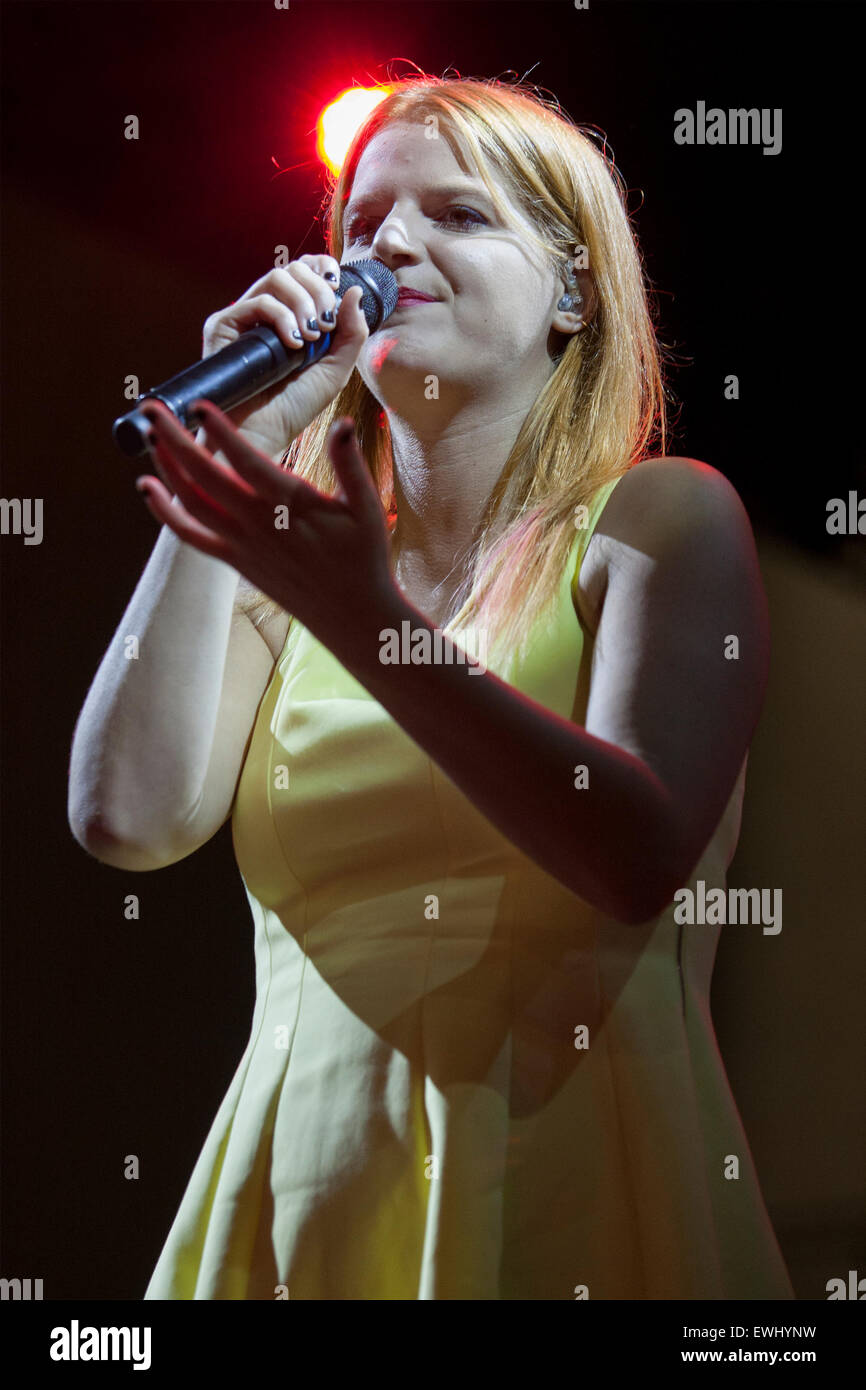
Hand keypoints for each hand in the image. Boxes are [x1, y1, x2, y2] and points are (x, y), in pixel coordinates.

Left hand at [135, 397, 396, 661]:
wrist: (350, 615)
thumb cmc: (362, 558)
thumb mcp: (366, 508)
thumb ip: (350, 464)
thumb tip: (344, 424)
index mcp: (291, 506)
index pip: (247, 461)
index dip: (221, 432)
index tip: (199, 403)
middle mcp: (258, 525)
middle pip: (204, 477)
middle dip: (174, 440)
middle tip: (151, 408)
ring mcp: (242, 545)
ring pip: (191, 502)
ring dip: (165, 468)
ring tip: (149, 435)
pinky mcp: (234, 561)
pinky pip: (191, 536)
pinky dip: (165, 513)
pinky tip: (148, 488)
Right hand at [197, 254, 368, 459]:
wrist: (261, 436)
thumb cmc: (294, 408)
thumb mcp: (335, 370)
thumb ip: (351, 332)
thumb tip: (354, 290)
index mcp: (290, 315)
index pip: (304, 270)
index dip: (322, 268)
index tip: (336, 286)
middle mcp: (265, 312)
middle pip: (293, 268)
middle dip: (319, 291)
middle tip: (326, 325)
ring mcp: (243, 317)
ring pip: (277, 277)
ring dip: (303, 303)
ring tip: (311, 338)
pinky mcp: (223, 326)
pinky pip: (258, 302)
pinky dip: (283, 318)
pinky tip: (293, 346)